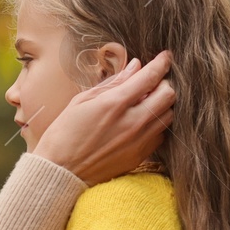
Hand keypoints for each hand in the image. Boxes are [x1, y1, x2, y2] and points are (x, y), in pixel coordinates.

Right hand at [32, 52, 176, 184]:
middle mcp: (131, 122)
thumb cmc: (64, 134)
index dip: (162, 63)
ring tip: (146, 102)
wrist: (61, 173)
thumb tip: (136, 67)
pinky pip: (160, 134)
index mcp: (114, 104)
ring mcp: (138, 141)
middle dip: (164, 83)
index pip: (150, 77)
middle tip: (152, 83)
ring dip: (162, 104)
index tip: (165, 57)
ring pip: (169, 115)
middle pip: (168, 95)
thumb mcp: (82, 101)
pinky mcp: (140, 156)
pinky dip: (156, 124)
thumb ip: (113, 83)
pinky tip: (141, 122)